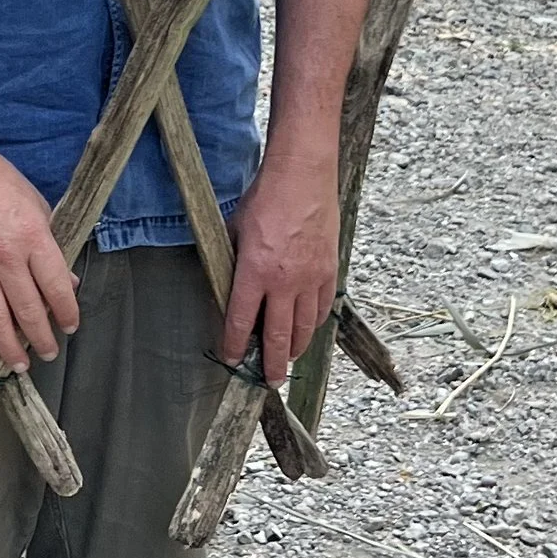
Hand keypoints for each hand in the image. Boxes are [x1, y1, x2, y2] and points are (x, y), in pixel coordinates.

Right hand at [0, 135, 79, 373]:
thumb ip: (53, 246)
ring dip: (10, 347)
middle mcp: (7, 258)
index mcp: (34, 239)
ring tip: (19, 365)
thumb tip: (68, 282)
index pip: (56, 288)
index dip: (66, 312)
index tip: (70, 326)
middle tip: (48, 354)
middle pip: (28, 310)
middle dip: (41, 338)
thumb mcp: (38, 207)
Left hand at [220, 149, 340, 386]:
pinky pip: (322, 308)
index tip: (233, 360)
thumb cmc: (265, 198)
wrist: (303, 175)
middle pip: (279, 337)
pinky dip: (314, 324)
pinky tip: (307, 329)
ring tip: (288, 361)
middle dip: (272, 365)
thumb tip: (226, 290)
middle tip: (269, 382)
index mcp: (255, 272)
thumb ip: (231, 264)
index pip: (242, 322)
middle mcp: (285, 281)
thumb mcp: (234, 231)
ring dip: (296, 349)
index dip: (235, 346)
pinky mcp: (329, 270)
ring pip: (305, 328)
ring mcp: (311, 278)